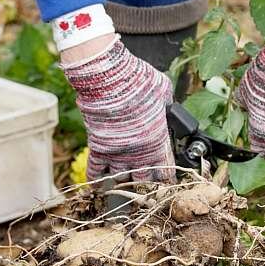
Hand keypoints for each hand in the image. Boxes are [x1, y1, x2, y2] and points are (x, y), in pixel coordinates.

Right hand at [62, 35, 173, 182]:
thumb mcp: (163, 90)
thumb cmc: (138, 82)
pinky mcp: (98, 150)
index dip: (167, 177)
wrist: (109, 79)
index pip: (166, 170)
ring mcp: (118, 154)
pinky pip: (96, 171)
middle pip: (144, 180)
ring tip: (122, 186)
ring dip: (122, 182)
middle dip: (145, 183)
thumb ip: (166, 102)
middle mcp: (139, 154)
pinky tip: (97, 186)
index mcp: (158, 143)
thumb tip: (168, 102)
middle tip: (144, 186)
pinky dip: (96, 180)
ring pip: (121, 179)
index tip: (166, 180)